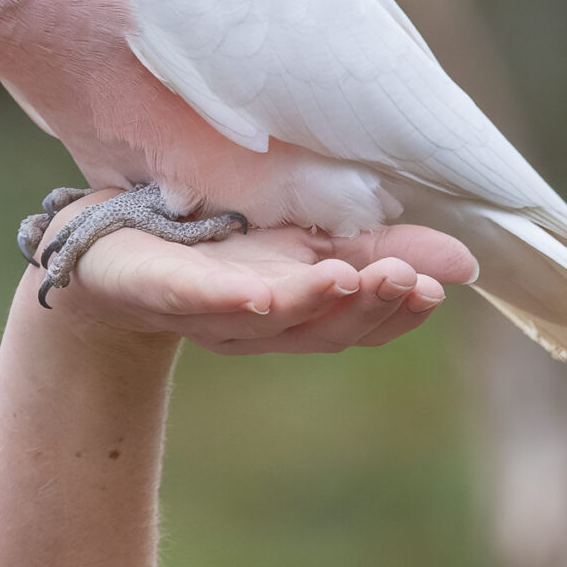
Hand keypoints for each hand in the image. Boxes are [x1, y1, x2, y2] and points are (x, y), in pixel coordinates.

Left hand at [32, 189, 479, 356]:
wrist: (100, 249)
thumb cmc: (211, 243)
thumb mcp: (303, 239)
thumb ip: (377, 246)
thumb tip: (466, 259)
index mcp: (295, 308)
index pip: (358, 322)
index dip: (399, 311)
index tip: (439, 286)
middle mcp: (254, 322)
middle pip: (319, 327)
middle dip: (367, 304)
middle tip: (407, 278)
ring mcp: (201, 311)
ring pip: (265, 318)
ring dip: (311, 301)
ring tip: (350, 275)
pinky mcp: (152, 288)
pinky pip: (192, 299)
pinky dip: (227, 301)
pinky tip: (258, 294)